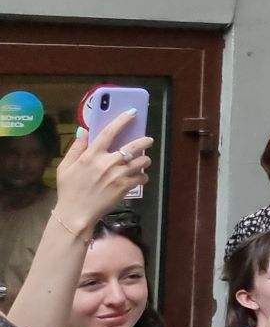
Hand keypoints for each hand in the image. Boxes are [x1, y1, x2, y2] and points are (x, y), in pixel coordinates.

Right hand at [52, 110, 151, 230]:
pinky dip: (143, 176)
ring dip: (145, 160)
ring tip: (143, 161)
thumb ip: (76, 148)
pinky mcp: (126, 187)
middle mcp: (107, 162)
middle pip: (134, 146)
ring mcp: (118, 175)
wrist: (76, 213)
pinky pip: (142, 177)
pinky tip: (138, 177)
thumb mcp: (65, 167)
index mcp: (91, 155)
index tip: (132, 113)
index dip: (122, 120)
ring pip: (142, 161)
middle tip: (148, 140)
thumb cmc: (69, 189)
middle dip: (145, 140)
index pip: (109, 132)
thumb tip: (84, 131)